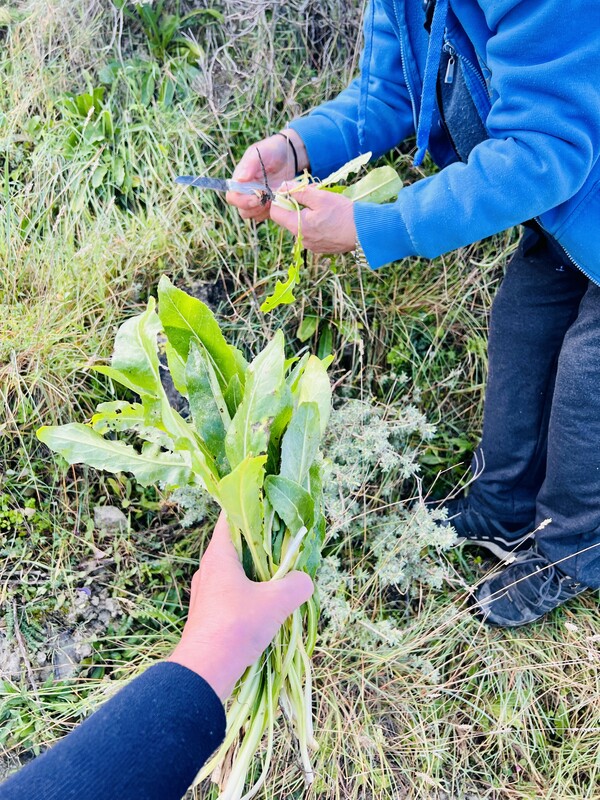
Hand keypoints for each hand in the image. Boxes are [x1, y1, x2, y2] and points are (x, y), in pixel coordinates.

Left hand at [168, 512, 313, 700]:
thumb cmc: (236, 626)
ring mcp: (207, 593)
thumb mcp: (276, 602)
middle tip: (287, 545)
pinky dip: (251, 594)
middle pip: (237, 545)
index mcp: (219, 555)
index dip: (250, 506)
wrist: (205, 672)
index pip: (230, 517)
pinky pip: (233, 594)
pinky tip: (268, 607)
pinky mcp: (210, 614)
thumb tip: (305, 581)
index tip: (272, 504)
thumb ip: (296, 585)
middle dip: (262, 544)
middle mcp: (209, 569)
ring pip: (236, 572)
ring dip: (258, 573)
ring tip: (282, 578)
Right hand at [226, 130, 307, 222]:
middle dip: (254, 208)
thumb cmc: (272, 150)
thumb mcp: (259, 152)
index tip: (256, 197)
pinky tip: (279, 201)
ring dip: (263, 211)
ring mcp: (257, 200)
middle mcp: (246, 192)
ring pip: (252, 215)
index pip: (232, 197)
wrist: (289, 155)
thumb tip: (239, 179)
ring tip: (273, 199)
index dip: (242, 201)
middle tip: (268, 200)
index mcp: (240, 181)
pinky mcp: (268, 205)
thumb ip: (249, 164)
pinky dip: (271, 212)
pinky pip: (265, 216)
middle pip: (242, 210)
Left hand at [270, 184, 356, 253]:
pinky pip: (311, 232)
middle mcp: (300, 239)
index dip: (280, 198)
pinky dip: (315, 222)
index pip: (275, 212)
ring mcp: (310, 245)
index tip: (292, 191)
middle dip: (297, 203)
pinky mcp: (320, 247)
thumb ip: (299, 191)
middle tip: (313, 193)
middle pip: (288, 218)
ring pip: (301, 224)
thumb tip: (283, 187)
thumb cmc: (342, 213)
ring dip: (307, 212)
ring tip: (324, 205)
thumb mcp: (320, 197)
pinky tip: (329, 217)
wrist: (365, 232)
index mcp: (297, 226)